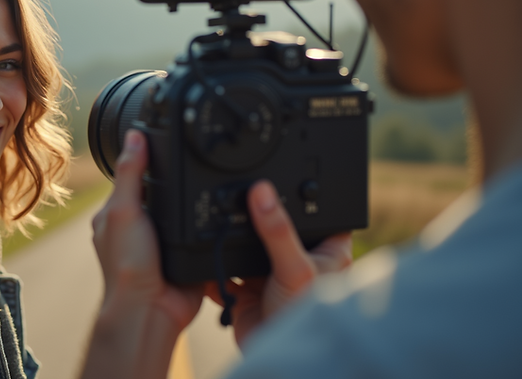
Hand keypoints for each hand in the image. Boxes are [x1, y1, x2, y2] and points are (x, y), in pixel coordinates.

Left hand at [81, 129, 203, 378]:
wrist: (153, 310)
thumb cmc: (128, 266)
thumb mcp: (124, 210)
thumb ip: (130, 173)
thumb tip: (135, 135)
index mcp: (116, 214)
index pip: (132, 176)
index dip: (148, 158)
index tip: (166, 136)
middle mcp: (138, 226)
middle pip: (160, 190)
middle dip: (174, 180)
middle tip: (192, 161)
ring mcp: (162, 240)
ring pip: (180, 208)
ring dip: (191, 201)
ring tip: (205, 183)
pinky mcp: (185, 253)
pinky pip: (197, 229)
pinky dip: (204, 222)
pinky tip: (215, 210)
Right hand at [205, 180, 352, 347]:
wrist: (277, 354)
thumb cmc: (304, 316)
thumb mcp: (295, 266)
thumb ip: (277, 230)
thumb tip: (262, 191)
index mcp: (323, 248)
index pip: (315, 209)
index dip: (299, 192)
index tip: (277, 169)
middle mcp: (295, 257)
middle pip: (271, 224)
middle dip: (253, 215)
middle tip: (235, 192)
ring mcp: (268, 273)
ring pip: (245, 245)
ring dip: (230, 239)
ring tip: (215, 220)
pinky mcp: (245, 289)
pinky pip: (222, 269)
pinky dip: (211, 264)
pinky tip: (202, 253)